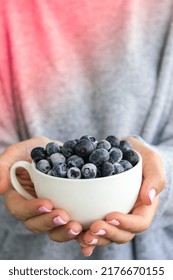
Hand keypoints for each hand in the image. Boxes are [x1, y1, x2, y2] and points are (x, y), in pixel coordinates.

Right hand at [0, 136, 81, 241]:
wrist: (60, 151)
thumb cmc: (36, 150)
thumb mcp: (19, 151)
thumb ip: (4, 165)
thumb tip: (0, 188)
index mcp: (19, 197)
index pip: (20, 209)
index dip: (31, 210)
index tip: (46, 203)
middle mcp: (34, 209)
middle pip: (36, 224)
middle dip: (49, 223)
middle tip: (64, 216)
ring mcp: (51, 213)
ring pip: (54, 230)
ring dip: (65, 232)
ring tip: (77, 228)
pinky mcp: (69, 214)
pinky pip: (72, 228)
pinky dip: (81, 236)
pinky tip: (89, 236)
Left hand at [77, 137, 164, 255]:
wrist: (121, 150)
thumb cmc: (139, 155)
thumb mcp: (151, 160)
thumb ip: (155, 178)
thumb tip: (148, 199)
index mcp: (144, 206)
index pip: (139, 223)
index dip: (126, 224)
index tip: (111, 216)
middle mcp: (129, 215)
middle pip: (122, 234)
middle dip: (108, 234)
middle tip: (94, 227)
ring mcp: (113, 215)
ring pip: (107, 236)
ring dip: (96, 239)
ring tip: (83, 236)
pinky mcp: (99, 212)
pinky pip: (93, 228)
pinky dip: (85, 235)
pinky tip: (76, 236)